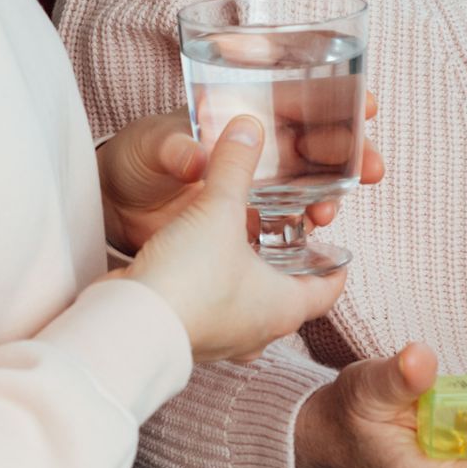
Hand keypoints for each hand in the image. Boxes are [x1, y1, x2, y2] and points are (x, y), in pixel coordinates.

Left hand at [98, 94, 382, 251]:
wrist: (112, 206)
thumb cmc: (133, 159)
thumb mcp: (151, 147)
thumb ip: (174, 150)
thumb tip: (194, 157)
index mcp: (241, 116)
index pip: (299, 102)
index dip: (337, 99)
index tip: (367, 103)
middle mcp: (257, 151)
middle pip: (318, 146)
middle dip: (352, 152)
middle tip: (374, 166)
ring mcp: (255, 189)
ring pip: (309, 186)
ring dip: (331, 195)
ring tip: (331, 211)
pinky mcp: (246, 224)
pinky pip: (287, 224)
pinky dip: (304, 228)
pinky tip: (313, 236)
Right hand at [123, 118, 347, 362]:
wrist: (129, 324)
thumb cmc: (188, 279)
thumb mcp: (218, 209)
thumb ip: (234, 166)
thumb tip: (248, 127)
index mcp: (283, 308)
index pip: (327, 291)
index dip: (335, 268)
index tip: (337, 250)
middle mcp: (258, 332)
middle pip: (288, 299)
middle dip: (289, 268)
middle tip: (288, 238)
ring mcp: (222, 340)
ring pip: (249, 309)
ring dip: (249, 281)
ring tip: (244, 246)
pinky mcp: (189, 337)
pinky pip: (214, 312)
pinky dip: (216, 290)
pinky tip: (202, 265)